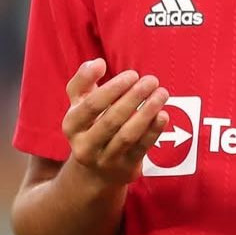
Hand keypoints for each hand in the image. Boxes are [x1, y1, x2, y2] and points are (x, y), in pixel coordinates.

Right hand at [62, 58, 169, 186]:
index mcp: (71, 125)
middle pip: (111, 120)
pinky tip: (163, 114)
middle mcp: (84, 146)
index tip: (133, 74)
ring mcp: (105, 160)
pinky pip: (141, 149)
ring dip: (147, 113)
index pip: (92, 105)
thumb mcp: (79, 103)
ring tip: (162, 93)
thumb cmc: (90, 124)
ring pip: (127, 136)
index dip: (113, 88)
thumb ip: (83, 79)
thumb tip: (97, 63)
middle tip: (151, 80)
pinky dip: (153, 131)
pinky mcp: (125, 169)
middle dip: (133, 98)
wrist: (94, 171)